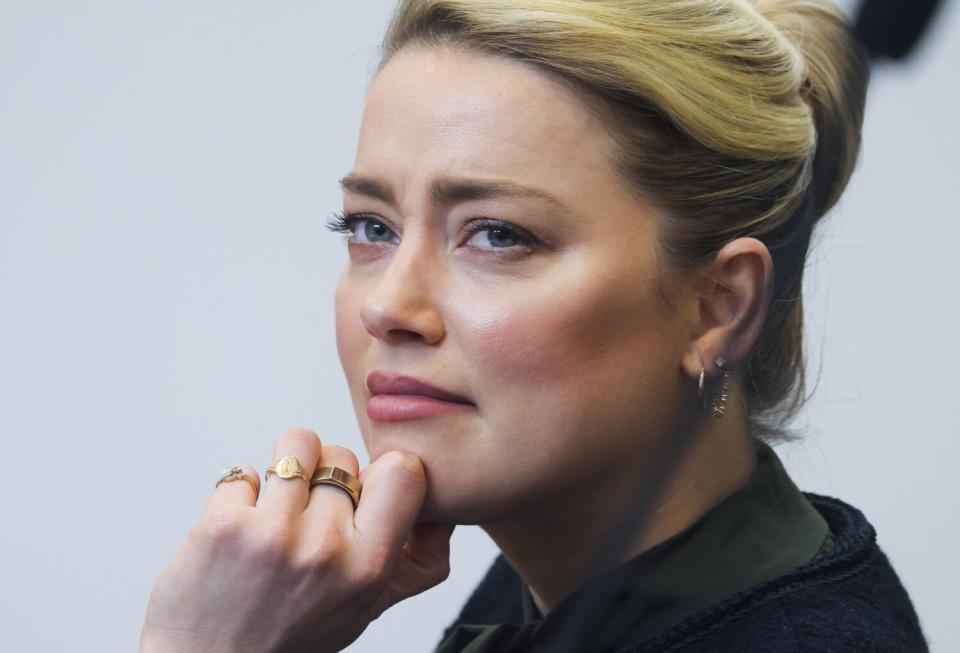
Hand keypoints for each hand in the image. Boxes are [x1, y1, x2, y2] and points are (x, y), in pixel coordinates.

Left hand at [140, 427, 454, 652]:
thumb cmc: (289, 636)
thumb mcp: (365, 608)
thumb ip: (415, 563)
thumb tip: (442, 514)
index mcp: (368, 568)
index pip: (404, 471)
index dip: (384, 471)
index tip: (366, 489)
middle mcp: (325, 549)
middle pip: (342, 456)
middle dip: (327, 477)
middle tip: (309, 519)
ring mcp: (271, 534)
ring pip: (298, 444)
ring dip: (287, 467)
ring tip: (277, 505)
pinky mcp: (222, 524)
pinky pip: (244, 470)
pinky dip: (241, 493)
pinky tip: (241, 528)